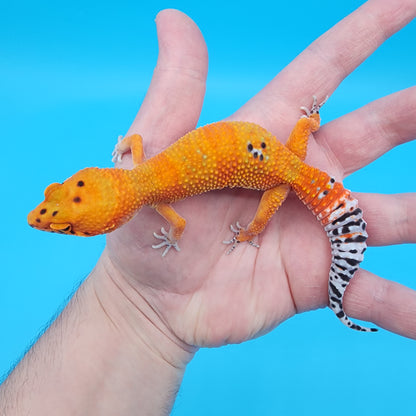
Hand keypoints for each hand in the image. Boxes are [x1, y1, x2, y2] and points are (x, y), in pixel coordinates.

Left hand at [99, 3, 415, 358]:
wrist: (150, 301)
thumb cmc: (146, 229)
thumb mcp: (154, 159)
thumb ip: (175, 93)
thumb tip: (172, 19)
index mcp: (262, 143)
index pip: (319, 78)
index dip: (362, 37)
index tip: (406, 2)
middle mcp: (297, 181)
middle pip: (372, 134)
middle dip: (412, 114)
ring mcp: (310, 232)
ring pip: (387, 216)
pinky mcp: (313, 279)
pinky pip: (367, 291)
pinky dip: (402, 305)